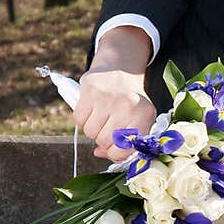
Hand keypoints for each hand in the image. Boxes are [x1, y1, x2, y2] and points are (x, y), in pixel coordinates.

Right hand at [75, 25, 154, 161]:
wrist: (120, 70)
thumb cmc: (130, 102)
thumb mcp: (137, 120)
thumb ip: (123, 142)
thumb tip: (99, 154)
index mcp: (145, 115)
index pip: (124, 149)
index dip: (115, 154)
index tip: (113, 149)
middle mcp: (128, 106)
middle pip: (105, 141)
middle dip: (104, 140)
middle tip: (107, 128)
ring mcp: (108, 99)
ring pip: (91, 133)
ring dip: (93, 130)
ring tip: (101, 119)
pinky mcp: (90, 92)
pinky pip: (79, 121)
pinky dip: (82, 121)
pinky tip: (92, 111)